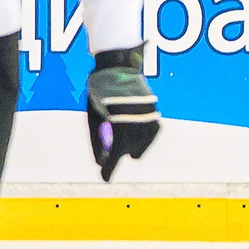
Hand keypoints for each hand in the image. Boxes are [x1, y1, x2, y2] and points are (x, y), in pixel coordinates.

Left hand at [85, 48, 158, 180]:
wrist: (118, 69)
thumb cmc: (100, 94)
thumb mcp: (93, 118)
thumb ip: (97, 140)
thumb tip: (100, 163)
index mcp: (118, 119)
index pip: (116, 151)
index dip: (110, 167)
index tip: (105, 179)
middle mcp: (136, 119)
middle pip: (129, 149)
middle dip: (118, 154)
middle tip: (109, 158)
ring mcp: (148, 116)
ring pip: (143, 145)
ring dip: (133, 148)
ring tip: (124, 144)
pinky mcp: (154, 114)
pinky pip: (152, 134)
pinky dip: (144, 140)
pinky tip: (136, 139)